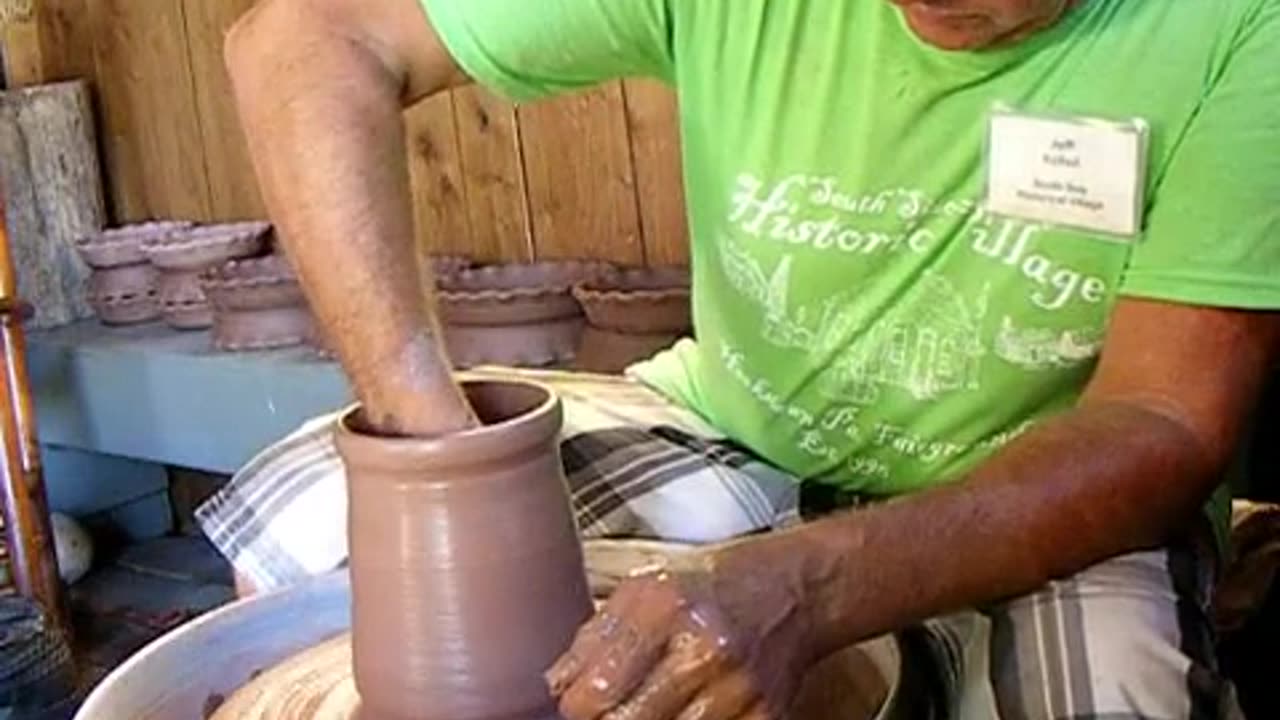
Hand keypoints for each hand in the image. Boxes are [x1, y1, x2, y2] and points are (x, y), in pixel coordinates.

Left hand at [545, 548, 817, 719]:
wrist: (794, 590)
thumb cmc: (711, 586)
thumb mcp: (646, 588)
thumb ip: (596, 636)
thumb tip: (555, 685)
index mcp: (665, 610)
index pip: (596, 691)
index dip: (576, 707)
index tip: (578, 703)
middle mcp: (704, 651)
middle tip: (610, 710)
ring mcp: (738, 690)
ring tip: (651, 706)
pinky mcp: (765, 718)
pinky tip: (685, 711)